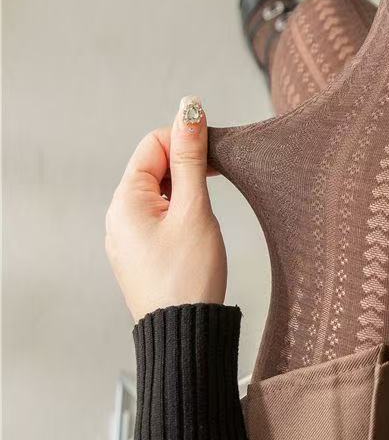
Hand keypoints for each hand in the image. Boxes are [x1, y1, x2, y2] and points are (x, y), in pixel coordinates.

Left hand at [105, 96, 226, 321]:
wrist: (186, 331)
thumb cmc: (189, 274)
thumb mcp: (193, 208)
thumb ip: (190, 156)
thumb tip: (188, 108)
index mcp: (125, 201)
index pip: (153, 144)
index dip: (185, 139)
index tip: (215, 152)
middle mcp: (119, 215)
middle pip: (154, 165)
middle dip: (186, 162)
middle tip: (217, 178)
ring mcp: (129, 235)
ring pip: (159, 190)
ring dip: (185, 186)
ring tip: (208, 207)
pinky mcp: (143, 250)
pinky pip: (159, 213)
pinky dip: (181, 207)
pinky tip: (199, 222)